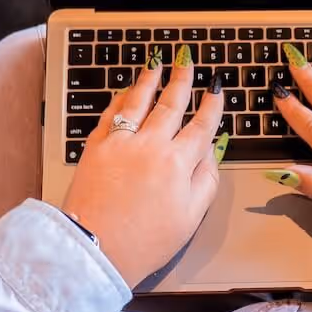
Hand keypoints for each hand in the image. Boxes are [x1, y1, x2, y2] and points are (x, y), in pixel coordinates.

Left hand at [60, 46, 227, 286]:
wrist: (95, 248)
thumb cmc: (143, 242)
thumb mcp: (190, 218)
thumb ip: (206, 181)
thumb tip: (210, 154)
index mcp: (178, 163)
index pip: (201, 126)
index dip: (211, 106)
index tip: (216, 90)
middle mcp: (150, 145)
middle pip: (171, 105)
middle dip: (182, 81)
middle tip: (187, 63)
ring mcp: (120, 143)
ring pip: (139, 102)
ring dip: (150, 81)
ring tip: (157, 65)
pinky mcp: (96, 147)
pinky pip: (110, 113)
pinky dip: (120, 98)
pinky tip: (125, 91)